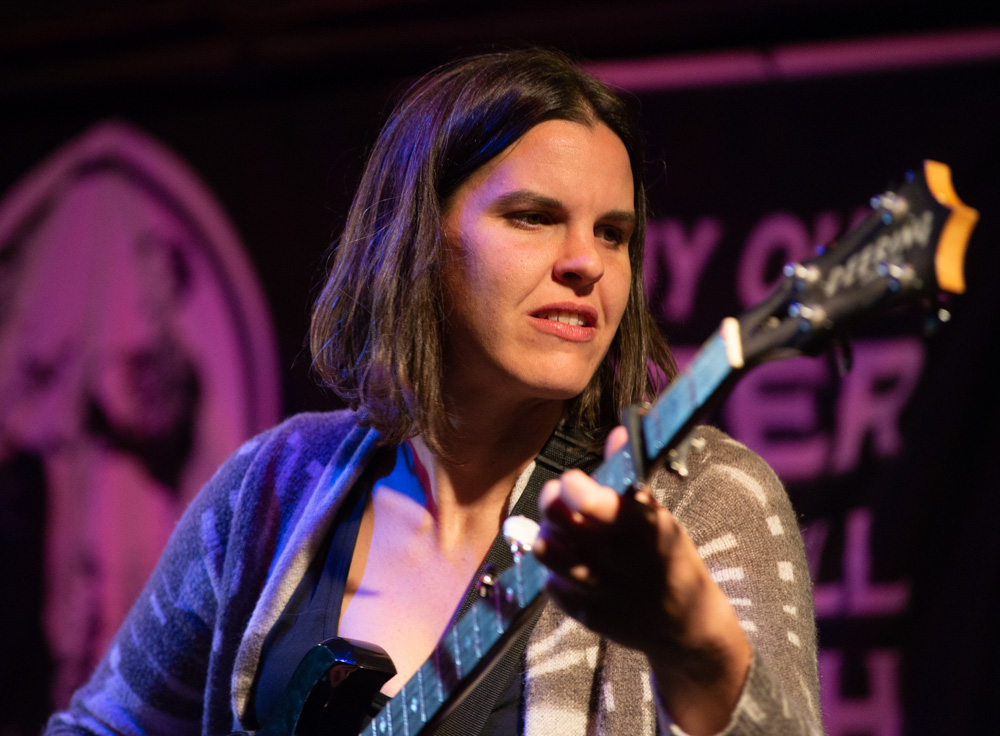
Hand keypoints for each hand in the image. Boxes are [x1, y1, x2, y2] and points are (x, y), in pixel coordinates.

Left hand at [534, 426, 750, 734]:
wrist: (687, 627)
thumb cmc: (671, 561)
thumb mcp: (661, 518)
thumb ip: (631, 477)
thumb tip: (618, 433)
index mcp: (642, 527)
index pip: (592, 501)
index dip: (573, 487)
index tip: (572, 480)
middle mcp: (617, 558)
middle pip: (558, 521)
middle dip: (552, 501)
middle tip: (558, 496)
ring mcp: (599, 589)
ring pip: (547, 550)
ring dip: (548, 533)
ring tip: (560, 530)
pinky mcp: (586, 614)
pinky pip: (550, 583)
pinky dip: (555, 571)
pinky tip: (572, 565)